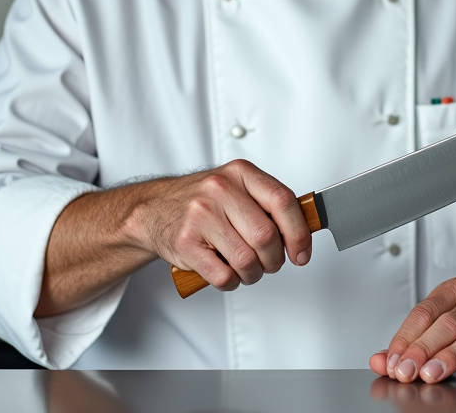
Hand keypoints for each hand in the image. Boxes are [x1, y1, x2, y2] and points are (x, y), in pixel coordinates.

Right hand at [131, 159, 312, 290]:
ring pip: (247, 261)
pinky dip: (231, 282)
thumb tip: (302, 233)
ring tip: (246, 269)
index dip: (299, 232)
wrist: (154, 210)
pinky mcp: (186, 243)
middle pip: (267, 237)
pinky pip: (224, 276)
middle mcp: (220, 190)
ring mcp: (201, 216)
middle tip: (269, 262)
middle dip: (274, 259)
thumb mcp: (236, 188)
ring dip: (253, 274)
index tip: (301, 253)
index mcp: (240, 173)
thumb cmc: (202, 203)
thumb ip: (267, 205)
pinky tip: (225, 271)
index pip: (283, 201)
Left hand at [369, 278, 455, 383]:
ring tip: (431, 374)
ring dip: (450, 358)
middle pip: (447, 325)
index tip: (393, 362)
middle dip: (423, 350)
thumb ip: (410, 341)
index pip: (424, 312)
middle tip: (407, 372)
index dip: (406, 338)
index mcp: (454, 291)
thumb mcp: (441, 320)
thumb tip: (380, 361)